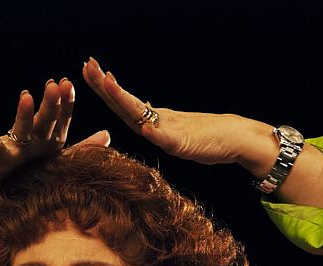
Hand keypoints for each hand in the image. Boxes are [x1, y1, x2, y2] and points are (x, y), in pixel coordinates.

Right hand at [0, 78, 110, 216]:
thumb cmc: (26, 162)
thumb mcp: (57, 155)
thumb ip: (83, 147)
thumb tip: (108, 134)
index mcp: (50, 139)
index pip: (62, 118)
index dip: (66, 103)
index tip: (69, 83)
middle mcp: (34, 140)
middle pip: (45, 120)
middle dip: (51, 103)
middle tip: (55, 84)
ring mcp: (16, 149)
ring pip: (22, 130)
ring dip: (24, 114)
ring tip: (26, 96)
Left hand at [82, 57, 260, 166]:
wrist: (234, 138)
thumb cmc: (204, 136)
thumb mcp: (172, 132)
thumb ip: (156, 123)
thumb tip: (142, 111)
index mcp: (153, 120)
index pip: (122, 103)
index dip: (104, 88)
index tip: (87, 68)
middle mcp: (158, 121)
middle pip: (126, 103)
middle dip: (105, 86)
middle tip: (88, 64)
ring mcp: (170, 131)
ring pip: (142, 115)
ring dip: (124, 100)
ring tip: (107, 83)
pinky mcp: (184, 145)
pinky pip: (168, 140)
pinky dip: (158, 134)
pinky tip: (147, 129)